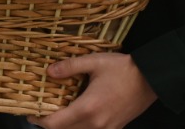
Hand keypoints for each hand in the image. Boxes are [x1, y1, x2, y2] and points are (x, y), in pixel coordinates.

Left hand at [30, 53, 156, 128]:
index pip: (55, 124)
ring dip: (66, 127)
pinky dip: (82, 128)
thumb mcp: (94, 62)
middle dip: (51, 125)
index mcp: (87, 108)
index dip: (40, 120)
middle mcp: (95, 124)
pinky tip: (80, 116)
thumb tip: (49, 71)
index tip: (32, 113)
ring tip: (60, 114)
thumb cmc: (123, 68)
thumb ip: (70, 67)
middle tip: (43, 112)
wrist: (152, 78)